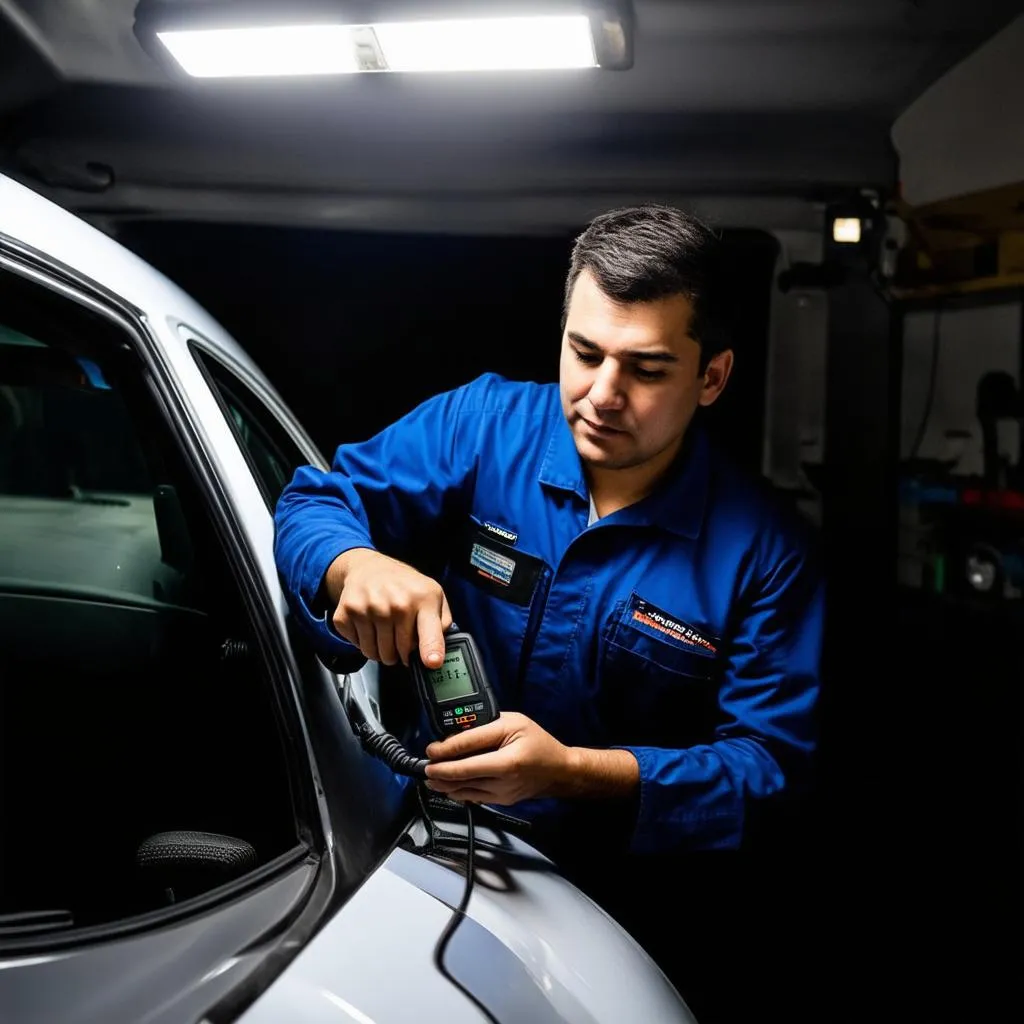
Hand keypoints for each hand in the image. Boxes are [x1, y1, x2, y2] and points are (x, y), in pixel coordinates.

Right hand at [325, 547, 450, 667]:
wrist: (370, 567)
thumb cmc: (405, 586)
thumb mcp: (434, 596)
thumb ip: (442, 624)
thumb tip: (439, 653)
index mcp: (423, 599)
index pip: (429, 632)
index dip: (431, 651)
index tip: (432, 663)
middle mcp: (396, 603)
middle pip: (399, 653)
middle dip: (400, 653)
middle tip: (400, 639)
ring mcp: (370, 607)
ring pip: (375, 653)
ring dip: (381, 651)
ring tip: (385, 633)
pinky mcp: (347, 612)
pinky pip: (357, 646)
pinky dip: (362, 642)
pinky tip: (369, 625)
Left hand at [424, 712, 572, 804]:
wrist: (558, 770)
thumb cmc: (537, 741)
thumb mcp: (512, 722)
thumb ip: (483, 729)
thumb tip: (454, 736)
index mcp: (509, 759)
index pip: (469, 755)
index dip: (445, 752)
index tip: (430, 750)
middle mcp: (504, 780)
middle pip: (463, 777)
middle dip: (439, 773)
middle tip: (423, 768)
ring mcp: (502, 794)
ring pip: (465, 791)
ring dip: (443, 785)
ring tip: (429, 778)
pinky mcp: (500, 801)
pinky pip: (473, 798)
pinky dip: (457, 792)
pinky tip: (446, 786)